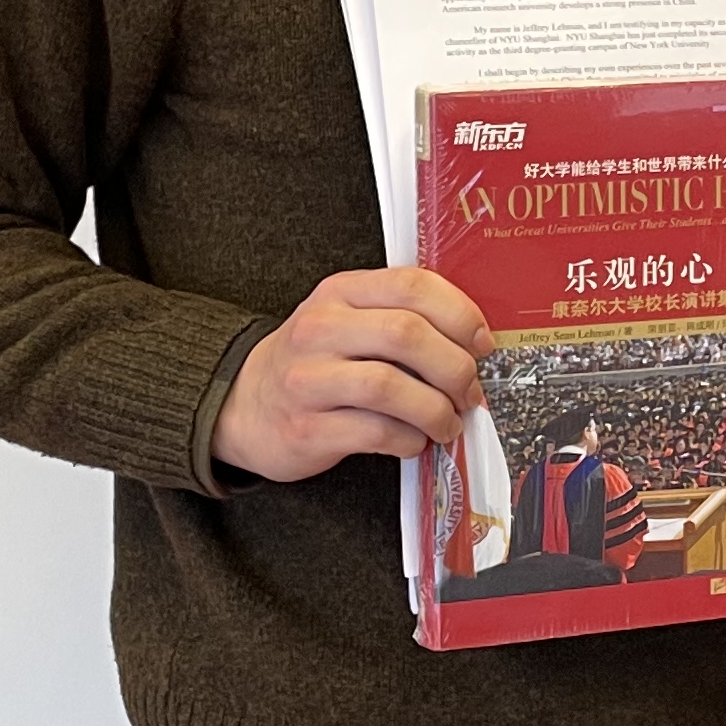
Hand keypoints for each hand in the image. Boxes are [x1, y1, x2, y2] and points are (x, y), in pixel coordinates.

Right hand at [211, 266, 492, 483]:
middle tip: (470, 391)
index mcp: (341, 292)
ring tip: (447, 423)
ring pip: (391, 386)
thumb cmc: (315, 362)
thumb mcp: (347, 321)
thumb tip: (475, 345)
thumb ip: (401, 317)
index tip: (482, 343)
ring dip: (435, 409)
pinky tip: (414, 441)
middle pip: (407, 334)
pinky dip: (408, 440)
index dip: (461, 314)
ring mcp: (308, 379)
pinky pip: (375, 432)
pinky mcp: (306, 428)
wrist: (243, 404)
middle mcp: (320, 328)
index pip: (413, 285)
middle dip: (455, 367)